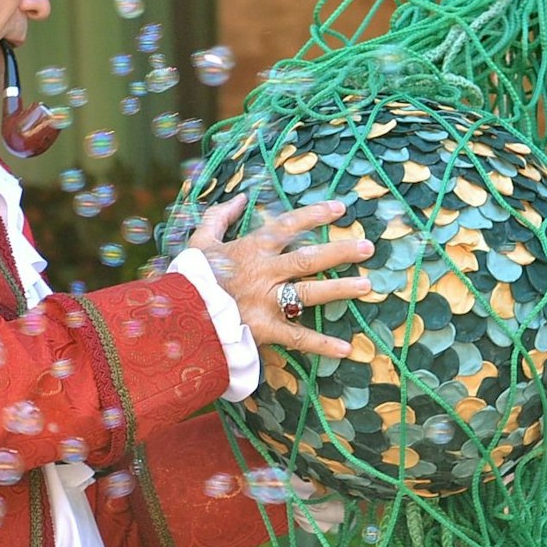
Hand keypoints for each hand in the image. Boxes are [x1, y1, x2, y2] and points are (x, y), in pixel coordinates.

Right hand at [189, 193, 373, 358]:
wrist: (179, 315)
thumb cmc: (190, 277)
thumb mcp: (200, 241)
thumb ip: (219, 216)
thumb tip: (241, 197)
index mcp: (251, 248)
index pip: (288, 225)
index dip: (314, 214)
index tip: (340, 208)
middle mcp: (264, 272)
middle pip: (308, 258)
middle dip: (340, 251)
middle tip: (368, 247)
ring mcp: (266, 301)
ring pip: (309, 292)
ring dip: (340, 289)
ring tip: (367, 285)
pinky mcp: (265, 329)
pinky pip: (298, 338)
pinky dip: (322, 345)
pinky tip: (347, 349)